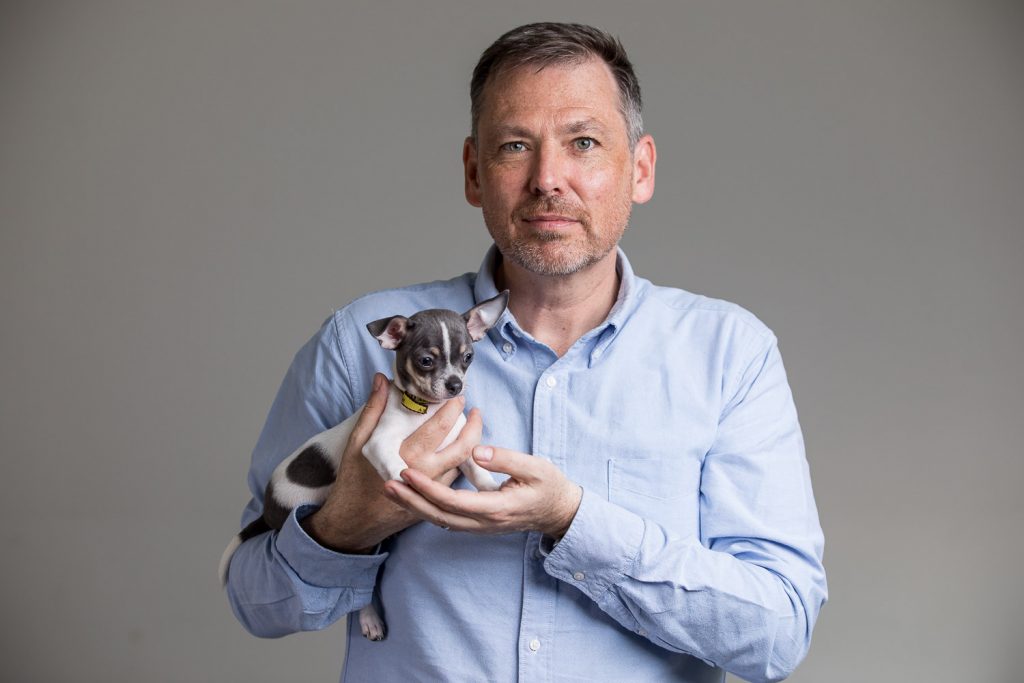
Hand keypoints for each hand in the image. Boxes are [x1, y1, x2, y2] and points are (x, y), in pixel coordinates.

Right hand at [303, 373, 483, 552]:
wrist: (354, 521)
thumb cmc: (353, 480)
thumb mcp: (357, 442)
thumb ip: (372, 410)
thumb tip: (382, 379)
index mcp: (405, 456)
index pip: (438, 428)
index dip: (452, 410)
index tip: (458, 397)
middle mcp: (424, 474)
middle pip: (461, 447)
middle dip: (473, 426)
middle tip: (476, 411)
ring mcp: (432, 491)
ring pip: (462, 465)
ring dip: (472, 444)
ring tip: (473, 426)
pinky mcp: (434, 502)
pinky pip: (454, 479)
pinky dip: (461, 463)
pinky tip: (461, 450)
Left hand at [382, 445, 582, 538]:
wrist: (559, 511)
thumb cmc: (549, 486)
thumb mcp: (535, 467)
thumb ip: (506, 459)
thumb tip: (477, 450)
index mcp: (496, 508)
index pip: (454, 501)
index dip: (428, 488)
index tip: (407, 472)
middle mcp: (484, 523)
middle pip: (440, 516)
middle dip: (411, 501)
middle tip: (386, 484)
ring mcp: (480, 526)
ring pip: (440, 520)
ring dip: (415, 506)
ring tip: (392, 489)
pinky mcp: (478, 523)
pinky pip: (447, 519)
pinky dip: (427, 508)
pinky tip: (413, 497)